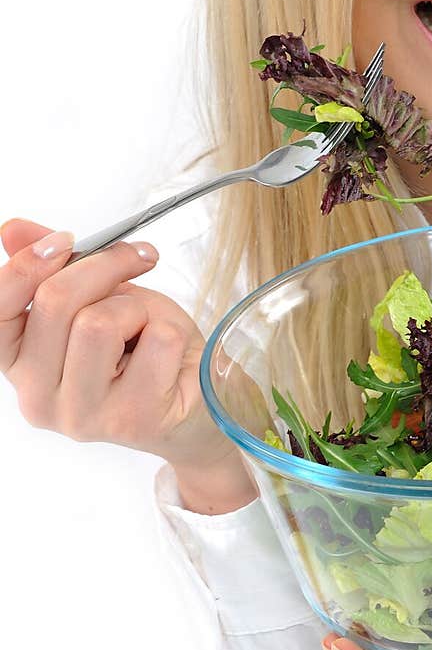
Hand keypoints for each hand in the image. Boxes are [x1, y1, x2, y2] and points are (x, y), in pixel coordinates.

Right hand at [0, 218, 255, 511]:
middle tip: (137, 258)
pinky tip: (170, 355)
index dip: (26, 266)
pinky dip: (172, 330)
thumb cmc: (145, 349)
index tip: (65, 240)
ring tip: (146, 329)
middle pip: (55, 302)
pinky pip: (156, 339)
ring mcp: (83, 416)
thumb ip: (56, 270)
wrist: (195, 404)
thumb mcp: (100, 300)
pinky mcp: (133, 420)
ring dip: (137, 308)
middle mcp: (39, 398)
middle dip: (104, 266)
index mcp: (21, 365)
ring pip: (100, 322)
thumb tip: (13, 229)